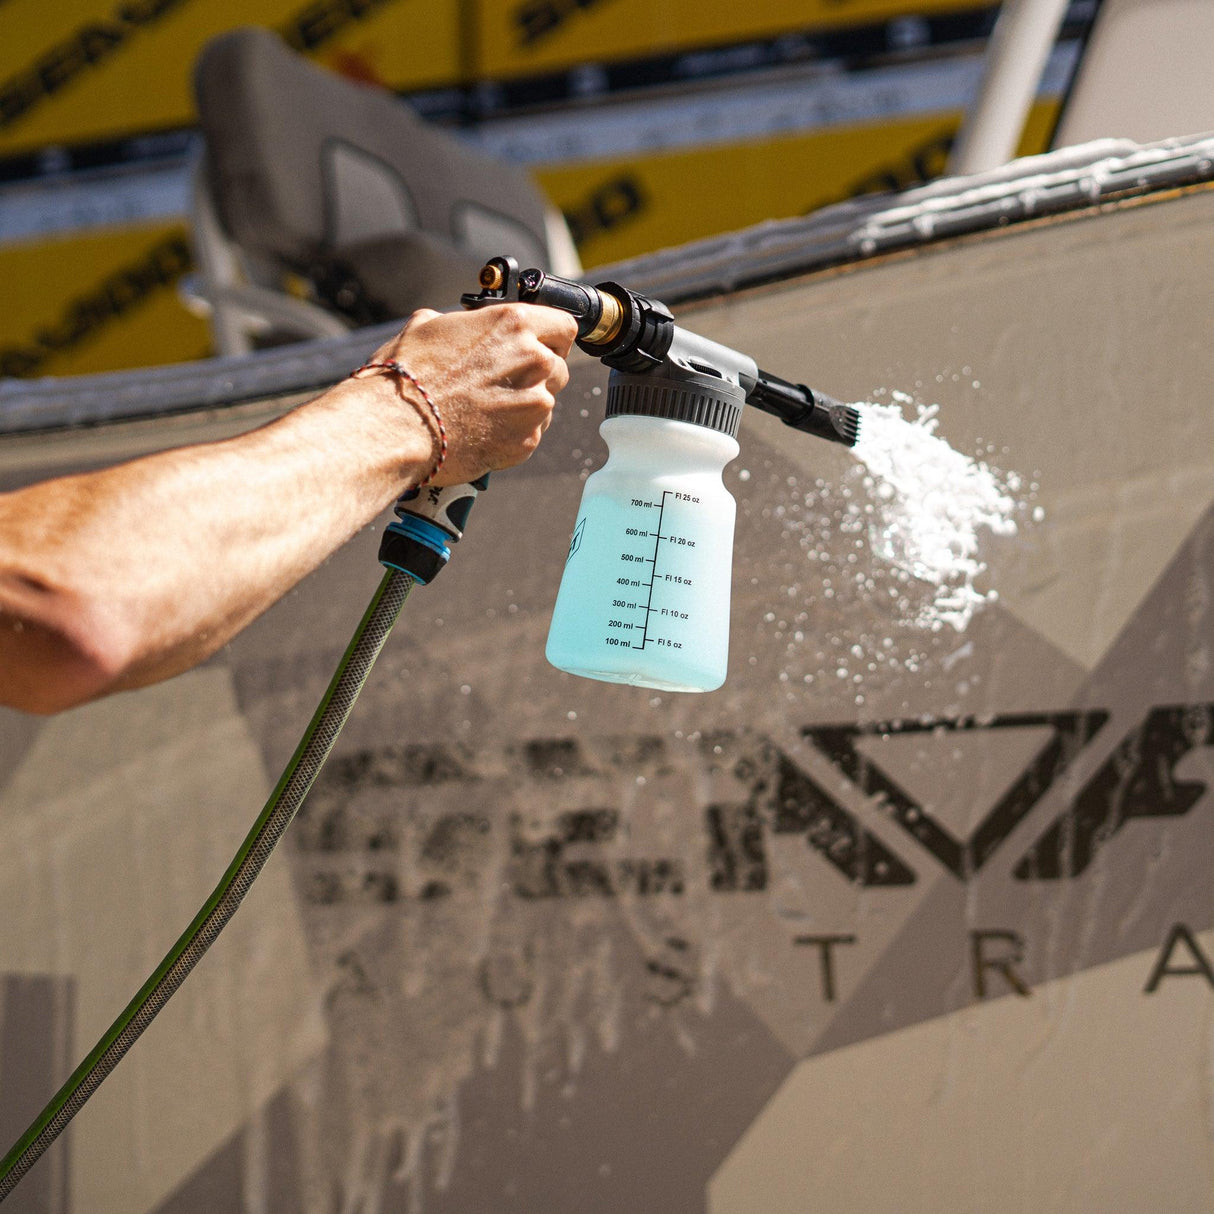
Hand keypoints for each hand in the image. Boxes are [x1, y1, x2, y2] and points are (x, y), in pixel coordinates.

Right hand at [367, 303, 576, 485]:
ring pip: (546, 402)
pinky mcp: (527, 441)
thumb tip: (466, 326)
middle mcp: (533, 362)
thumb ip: (464, 324)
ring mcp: (534, 404)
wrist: (395, 427)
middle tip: (502, 383)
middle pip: (558, 367)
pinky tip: (481, 430)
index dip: (550, 337)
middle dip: (536, 374)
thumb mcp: (427, 326)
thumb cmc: (406, 376)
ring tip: (485, 409)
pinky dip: (513, 433)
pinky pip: (531, 433)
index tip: (539, 346)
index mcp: (515, 325)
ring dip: (525, 405)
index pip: (564, 326)